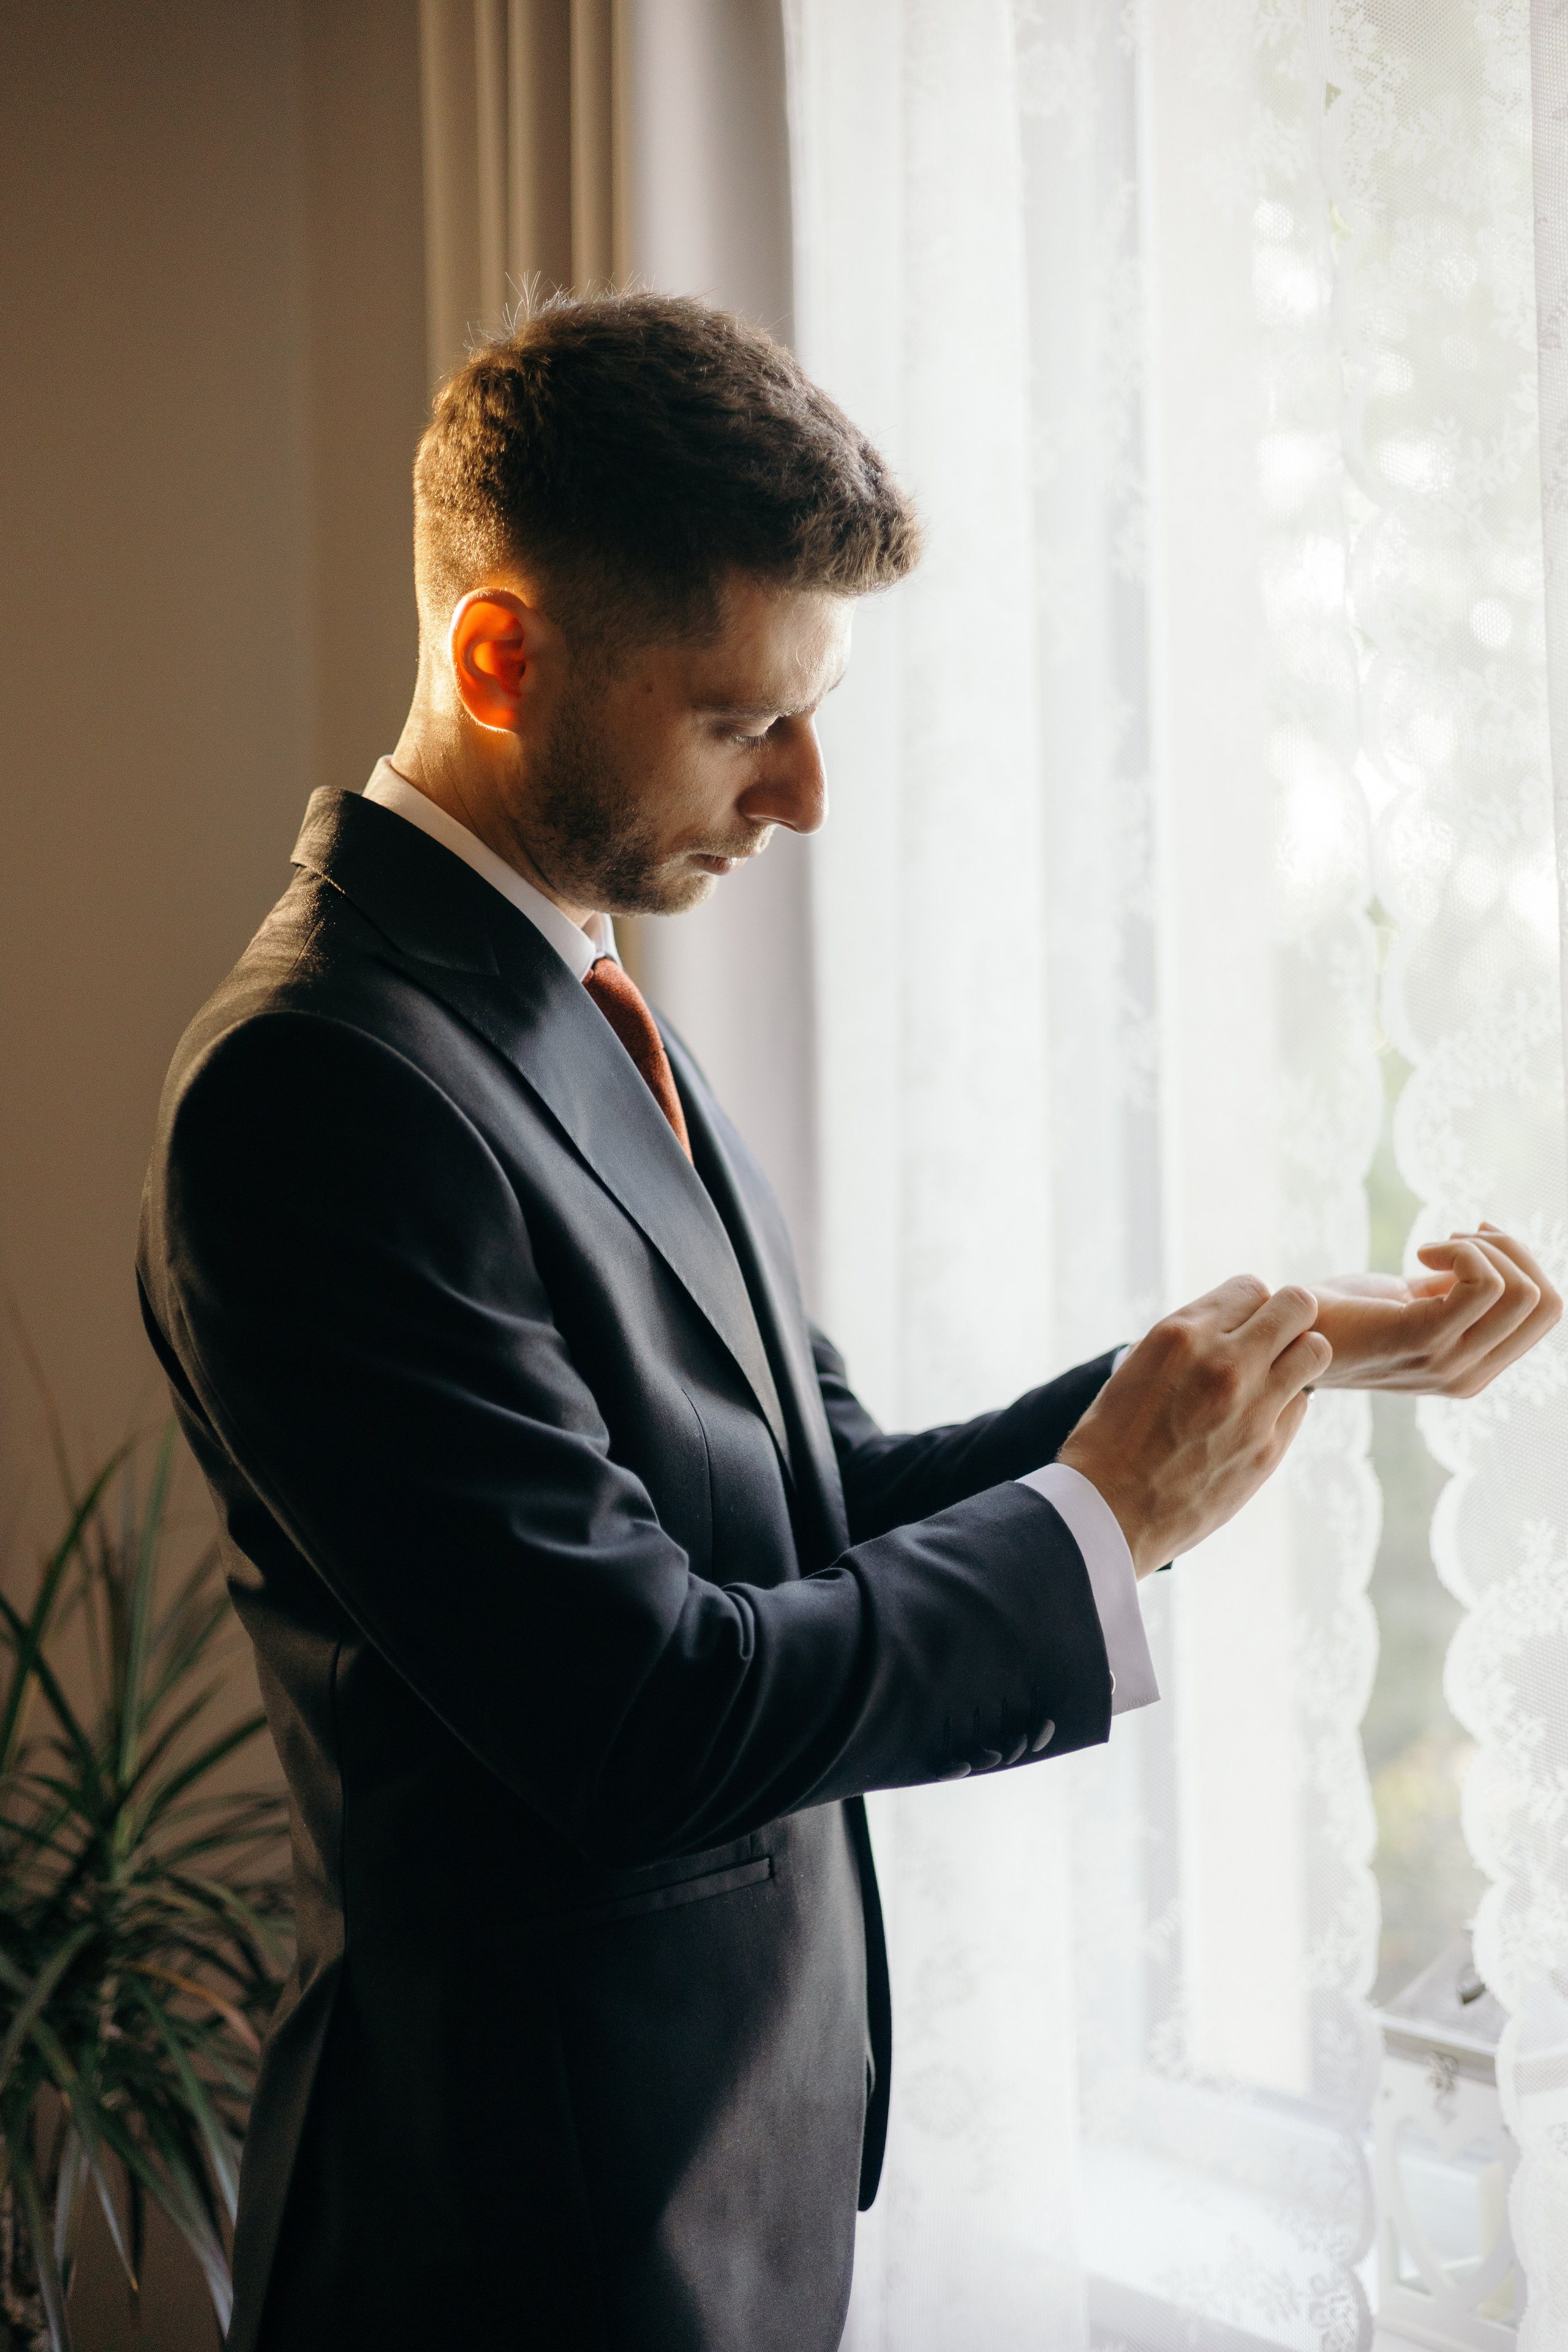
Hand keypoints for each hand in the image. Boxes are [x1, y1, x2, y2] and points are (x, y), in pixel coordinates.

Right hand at [1058, 1276, 1330, 1577]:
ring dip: (1299, 1355)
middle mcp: (1224, 1361)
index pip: (1249, 1286)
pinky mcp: (1269, 1448)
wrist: (1109, 1512)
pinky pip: (1301, 1403)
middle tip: (1270, 1340)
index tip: (1238, 1325)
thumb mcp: (1140, 1366)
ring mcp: (1253, 1406)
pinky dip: (1285, 1404)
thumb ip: (1189, 1341)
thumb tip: (1229, 1327)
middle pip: (1295, 1304)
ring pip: (1316, 1350)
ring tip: (1273, 1375)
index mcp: (1181, 1334)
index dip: (1247, 1305)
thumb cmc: (1111, 1437)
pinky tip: (1254, 1419)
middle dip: (1287, 1317)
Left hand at [1309, 1224, 1560, 1394]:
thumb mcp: (1415, 1301)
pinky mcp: (1422, 1341)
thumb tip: (1497, 1256)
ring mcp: (1449, 1364)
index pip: (1547, 1313)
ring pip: (1521, 1292)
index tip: (1474, 1239)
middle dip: (1511, 1252)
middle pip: (1546, 1303)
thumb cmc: (1346, 1312)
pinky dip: (1461, 1251)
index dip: (1522, 1261)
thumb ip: (1456, 1291)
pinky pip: (1484, 1286)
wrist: (1286, 1331)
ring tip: (1435, 1246)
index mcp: (1476, 1369)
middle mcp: (1469, 1376)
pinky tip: (1421, 1253)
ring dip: (1483, 1249)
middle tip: (1456, 1239)